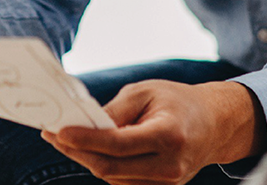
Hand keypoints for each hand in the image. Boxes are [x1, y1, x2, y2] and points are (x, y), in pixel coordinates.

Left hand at [41, 80, 266, 184]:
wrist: (214, 124)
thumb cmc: (177, 101)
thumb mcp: (146, 91)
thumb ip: (115, 110)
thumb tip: (83, 124)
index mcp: (169, 135)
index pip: (118, 144)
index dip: (85, 139)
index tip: (58, 130)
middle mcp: (169, 165)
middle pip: (110, 168)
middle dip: (77, 152)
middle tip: (52, 134)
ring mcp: (167, 183)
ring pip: (113, 177)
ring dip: (86, 159)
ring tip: (64, 139)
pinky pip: (122, 181)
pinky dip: (103, 166)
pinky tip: (87, 150)